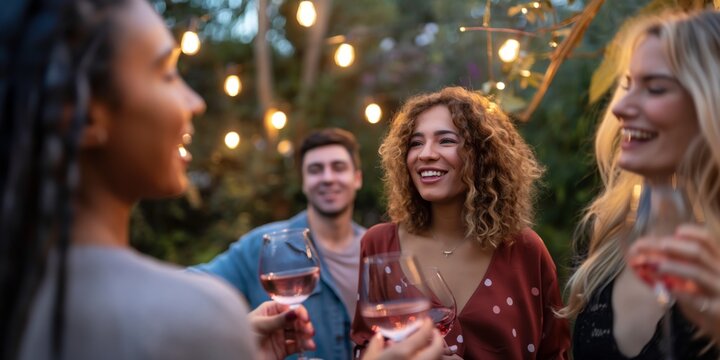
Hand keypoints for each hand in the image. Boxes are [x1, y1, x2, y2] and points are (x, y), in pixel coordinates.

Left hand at [248, 301, 314, 359]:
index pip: (288, 307)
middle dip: (304, 325)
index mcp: (269, 311)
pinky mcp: (282, 349)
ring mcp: (280, 335)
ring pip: (298, 333)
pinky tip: (309, 347)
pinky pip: (296, 346)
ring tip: (310, 342)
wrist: (237, 355)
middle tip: (309, 331)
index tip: (304, 318)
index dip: (298, 311)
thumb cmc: (242, 336)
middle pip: (295, 320)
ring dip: (306, 336)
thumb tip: (294, 312)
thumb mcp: (259, 325)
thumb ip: (277, 320)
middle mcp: (276, 321)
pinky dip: (304, 346)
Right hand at [362, 319, 443, 359]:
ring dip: (436, 353)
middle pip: (436, 350)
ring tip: (431, 348)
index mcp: (400, 354)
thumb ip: (374, 347)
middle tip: (435, 333)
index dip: (427, 327)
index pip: (421, 336)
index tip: (427, 322)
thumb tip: (380, 338)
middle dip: (438, 339)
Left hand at [629, 224, 719, 341]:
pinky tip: (667, 289)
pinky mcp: (717, 309)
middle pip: (699, 253)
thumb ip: (678, 267)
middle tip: (658, 245)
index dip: (692, 233)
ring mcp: (719, 290)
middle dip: (675, 246)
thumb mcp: (695, 280)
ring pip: (698, 273)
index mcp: (717, 261)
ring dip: (673, 267)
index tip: (676, 231)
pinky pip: (698, 300)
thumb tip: (647, 257)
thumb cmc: (706, 298)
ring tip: (654, 265)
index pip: (708, 241)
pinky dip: (681, 293)